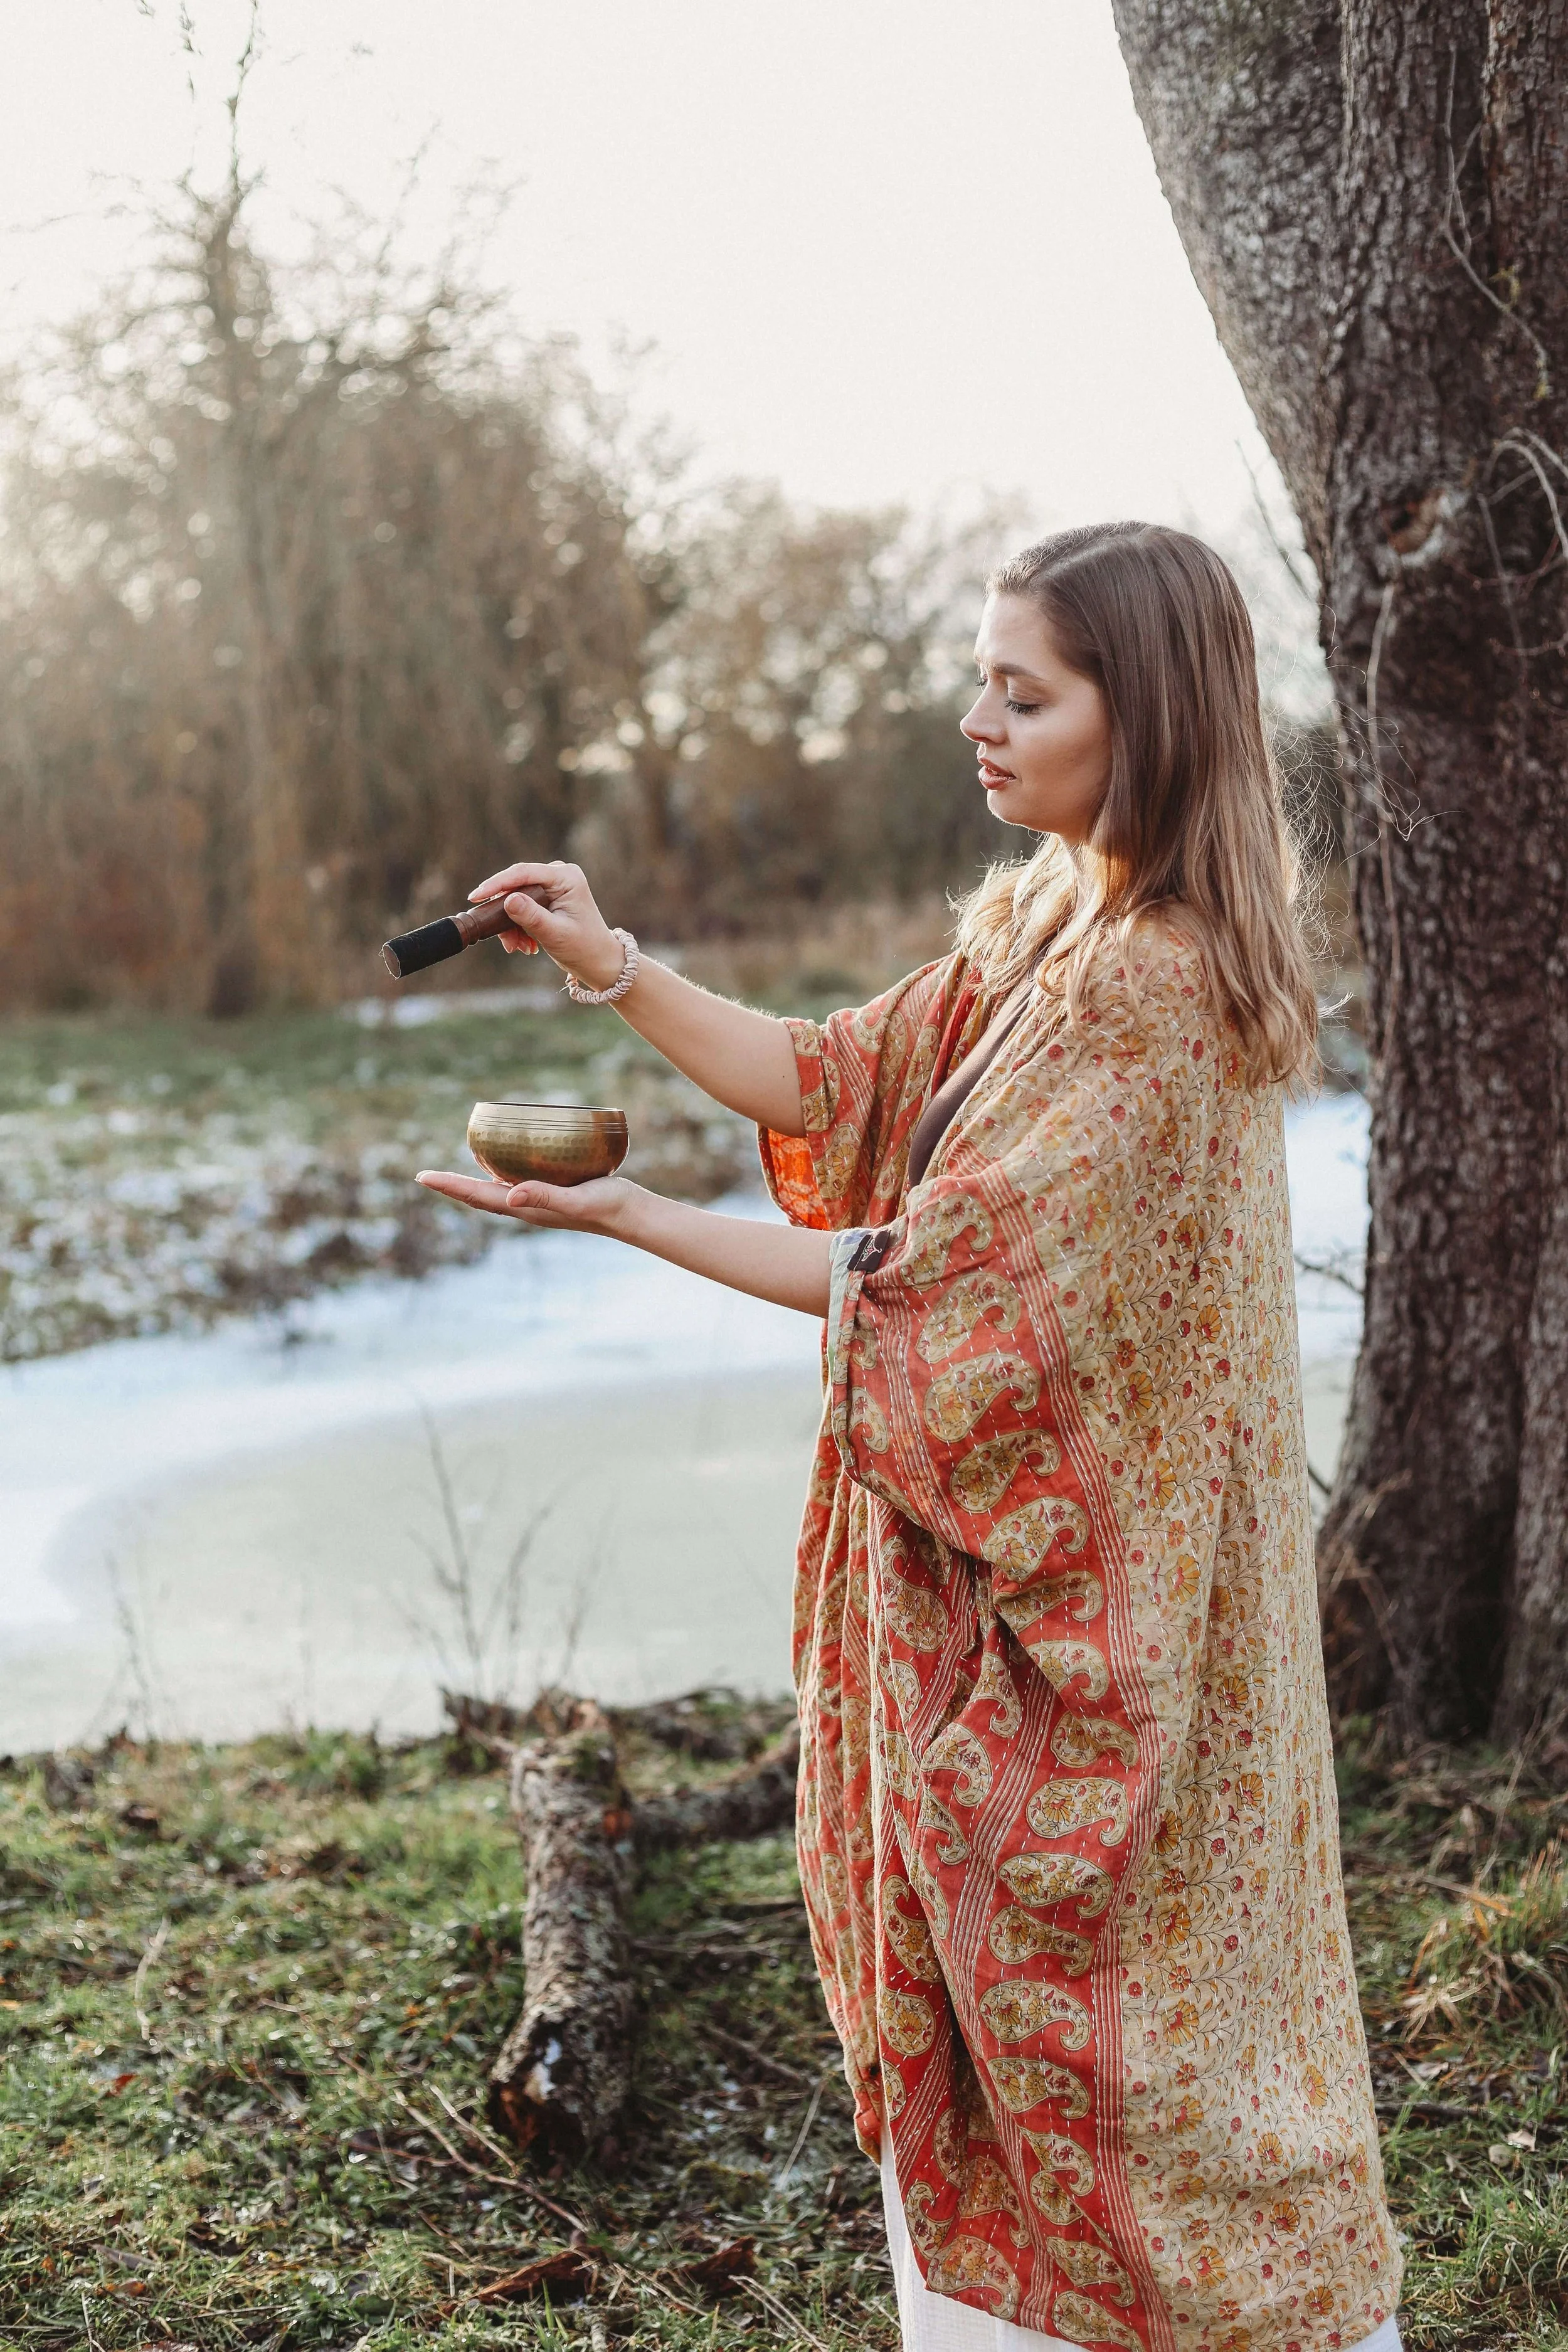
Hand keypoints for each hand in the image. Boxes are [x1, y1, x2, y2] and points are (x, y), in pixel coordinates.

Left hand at [414, 1168, 640, 1235]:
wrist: (630, 1214)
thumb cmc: (606, 1206)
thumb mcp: (577, 1199)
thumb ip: (546, 1196)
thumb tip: (511, 1194)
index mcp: (525, 1208)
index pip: (478, 1196)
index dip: (449, 1187)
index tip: (422, 1177)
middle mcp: (526, 1206)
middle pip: (478, 1196)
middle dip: (452, 1187)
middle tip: (424, 1176)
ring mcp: (537, 1200)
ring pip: (494, 1191)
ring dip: (470, 1184)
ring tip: (451, 1174)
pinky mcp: (551, 1191)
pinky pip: (514, 1183)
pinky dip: (497, 1174)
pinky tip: (501, 1162)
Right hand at [467, 859, 625, 991]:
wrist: (598, 961)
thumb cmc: (583, 948)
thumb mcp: (555, 933)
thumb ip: (531, 916)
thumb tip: (508, 899)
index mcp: (566, 877)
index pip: (523, 873)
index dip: (497, 884)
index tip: (475, 896)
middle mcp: (558, 875)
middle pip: (516, 886)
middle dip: (505, 914)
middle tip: (506, 941)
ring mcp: (552, 886)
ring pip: (516, 899)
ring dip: (511, 925)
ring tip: (519, 948)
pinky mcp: (546, 898)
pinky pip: (521, 907)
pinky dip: (518, 927)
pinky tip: (525, 945)